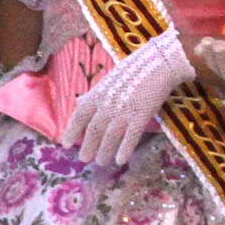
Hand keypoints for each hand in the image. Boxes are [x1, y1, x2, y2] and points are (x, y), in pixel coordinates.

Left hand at [63, 31, 194, 167]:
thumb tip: (79, 102)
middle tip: (85, 159)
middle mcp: (107, 103)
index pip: (79, 116)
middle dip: (87, 146)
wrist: (159, 63)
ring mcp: (124, 110)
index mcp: (98, 94)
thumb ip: (94, 94)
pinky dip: (124, 149)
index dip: (71, 131)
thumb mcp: (109, 80)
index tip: (65, 145)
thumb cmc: (134, 71)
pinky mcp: (141, 114)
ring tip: (101, 161)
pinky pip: (130, 136)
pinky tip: (121, 160)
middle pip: (93, 130)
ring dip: (104, 152)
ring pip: (109, 136)